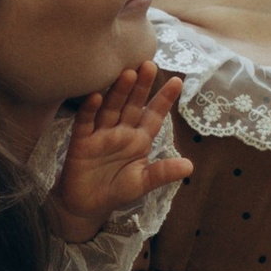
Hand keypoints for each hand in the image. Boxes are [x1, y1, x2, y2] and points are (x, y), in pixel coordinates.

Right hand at [50, 64, 190, 243]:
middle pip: (132, 104)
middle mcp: (121, 131)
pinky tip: (96, 97)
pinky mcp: (81, 141)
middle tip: (149, 65)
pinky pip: (85, 122)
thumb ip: (162, 173)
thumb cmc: (117, 191)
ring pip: (111, 108)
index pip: (154, 115)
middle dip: (141, 86)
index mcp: (139, 139)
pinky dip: (90, 109)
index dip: (164, 99)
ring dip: (119, 91)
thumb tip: (190, 167)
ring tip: (128, 74)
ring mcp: (100, 134)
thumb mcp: (142, 183)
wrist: (86, 206)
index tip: (178, 81)